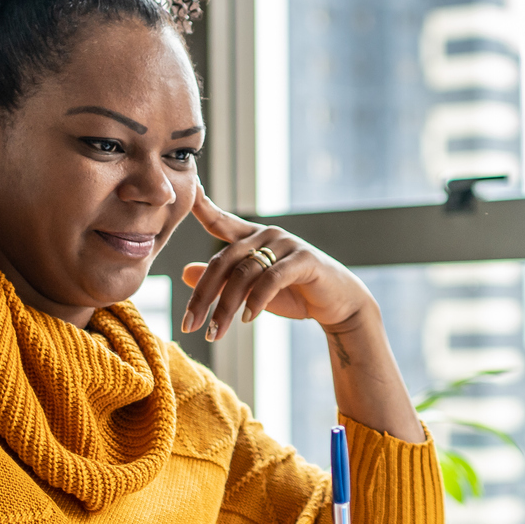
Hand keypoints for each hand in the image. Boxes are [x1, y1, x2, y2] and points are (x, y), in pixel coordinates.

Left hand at [180, 192, 373, 341]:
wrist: (339, 304)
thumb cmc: (295, 293)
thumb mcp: (253, 289)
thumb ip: (223, 279)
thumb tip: (186, 272)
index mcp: (253, 237)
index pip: (221, 221)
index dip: (203, 207)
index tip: (188, 191)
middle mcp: (267, 234)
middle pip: (223, 260)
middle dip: (203, 295)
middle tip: (189, 324)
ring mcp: (286, 244)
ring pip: (244, 274)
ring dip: (226, 307)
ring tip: (216, 333)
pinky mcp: (304, 259)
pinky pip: (271, 279)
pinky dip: (256, 301)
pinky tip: (247, 319)